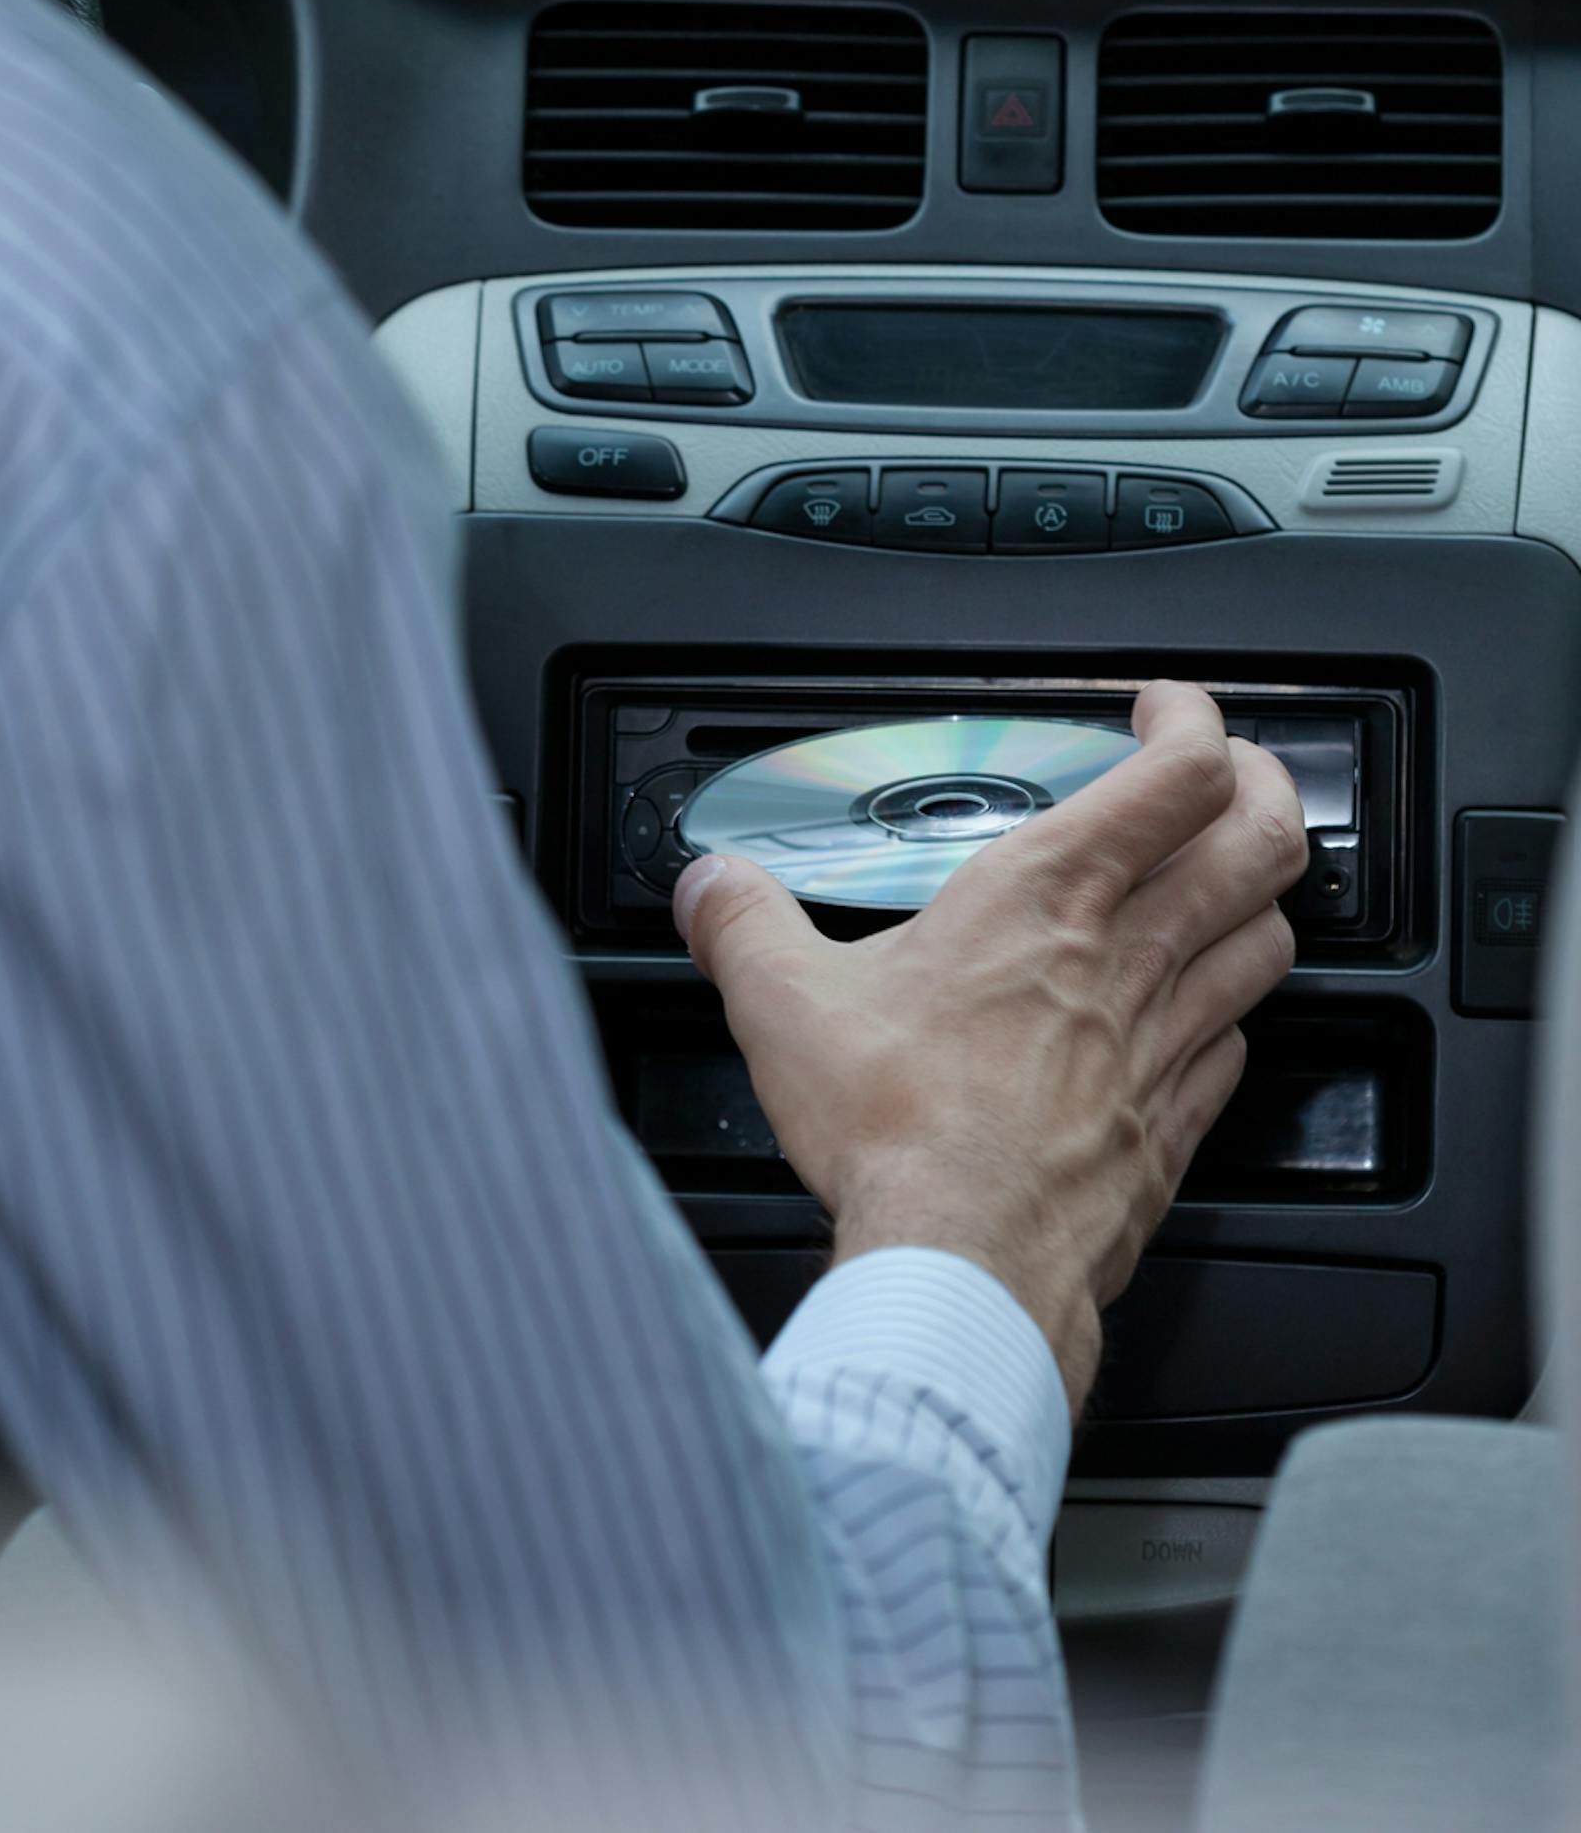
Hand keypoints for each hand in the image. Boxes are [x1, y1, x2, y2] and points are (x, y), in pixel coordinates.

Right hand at [672, 679, 1305, 1414]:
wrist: (966, 1270)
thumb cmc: (898, 1135)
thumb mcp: (784, 1006)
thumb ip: (743, 923)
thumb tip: (709, 886)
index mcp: (1045, 896)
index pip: (1180, 773)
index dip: (1196, 721)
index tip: (1165, 709)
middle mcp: (1125, 956)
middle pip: (1264, 842)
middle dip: (1266, 789)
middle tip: (1233, 778)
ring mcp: (1163, 1043)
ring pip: (1269, 939)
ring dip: (1259, 898)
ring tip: (1224, 884)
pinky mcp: (1172, 1126)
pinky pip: (1237, 1044)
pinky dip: (1228, 1012)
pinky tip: (1193, 1016)